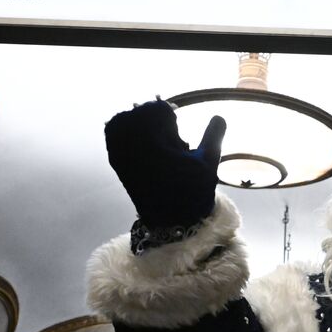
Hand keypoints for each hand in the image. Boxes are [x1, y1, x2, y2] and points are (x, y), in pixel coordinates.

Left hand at [104, 100, 225, 232]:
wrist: (172, 220)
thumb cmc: (192, 192)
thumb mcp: (208, 162)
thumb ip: (213, 136)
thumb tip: (219, 117)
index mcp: (155, 145)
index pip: (156, 110)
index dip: (168, 114)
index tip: (176, 122)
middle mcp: (133, 147)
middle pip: (138, 113)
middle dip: (153, 117)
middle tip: (166, 130)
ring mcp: (120, 154)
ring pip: (122, 121)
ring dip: (138, 122)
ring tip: (153, 135)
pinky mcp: (115, 162)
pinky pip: (112, 134)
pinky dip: (123, 130)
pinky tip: (140, 139)